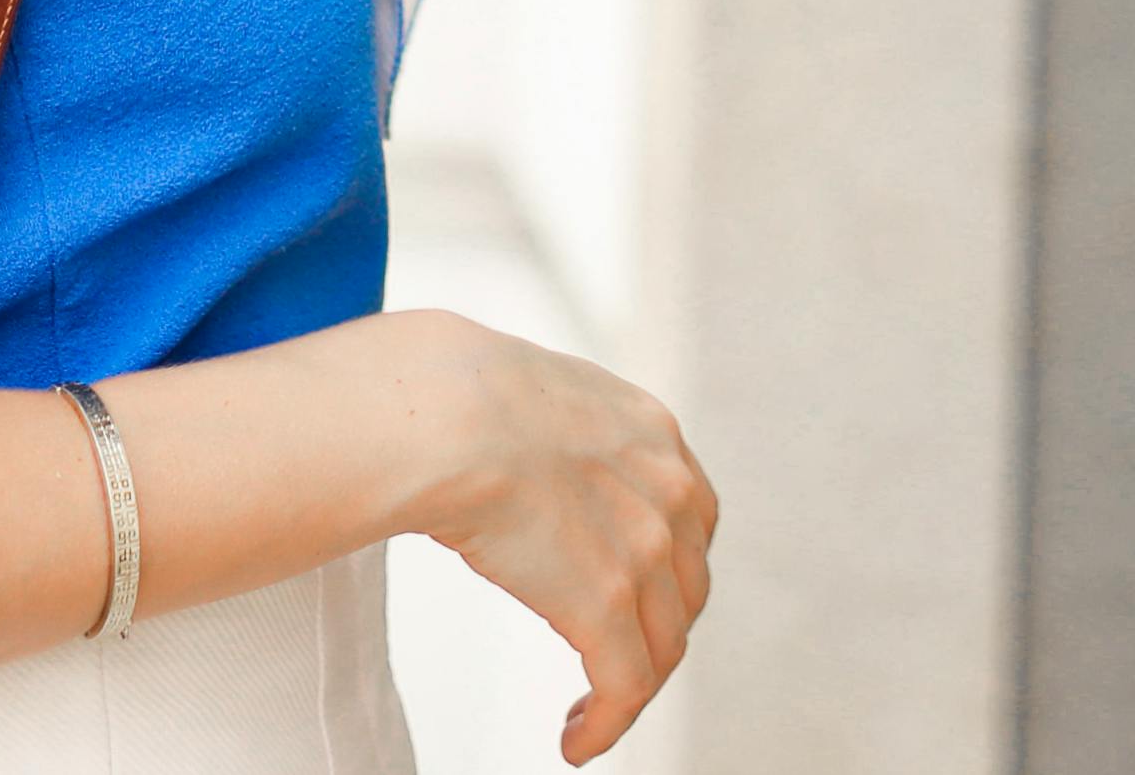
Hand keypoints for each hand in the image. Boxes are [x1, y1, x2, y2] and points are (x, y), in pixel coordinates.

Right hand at [396, 314, 716, 762]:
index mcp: (652, 432)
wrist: (444, 411)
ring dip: (630, 688)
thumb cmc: (453, 395)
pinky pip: (624, 687)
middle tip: (612, 658)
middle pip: (686, 587)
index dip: (669, 567)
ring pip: (661, 646)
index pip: (690, 516)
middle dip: (654, 630)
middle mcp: (667, 489)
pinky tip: (577, 743)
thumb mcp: (536, 394)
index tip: (637, 596)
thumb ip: (552, 429)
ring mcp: (644, 550)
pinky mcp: (608, 605)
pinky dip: (607, 725)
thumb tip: (505, 442)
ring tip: (590, 716)